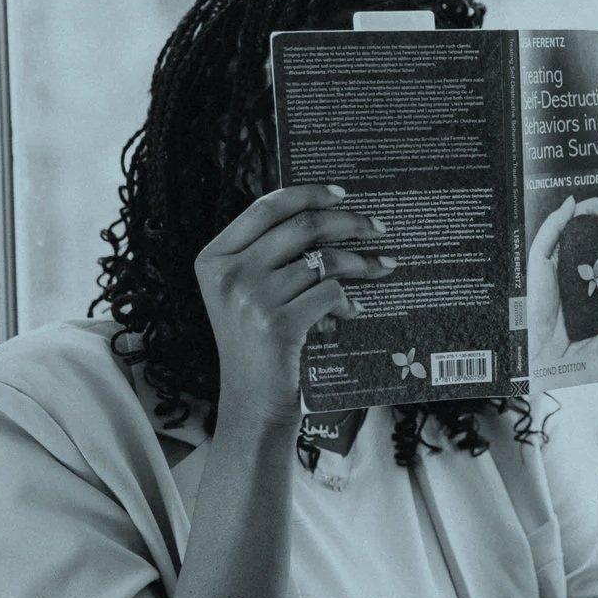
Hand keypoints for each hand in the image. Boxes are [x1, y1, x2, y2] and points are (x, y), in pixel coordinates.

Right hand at [195, 184, 394, 430]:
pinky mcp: (279, 325)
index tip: (341, 194)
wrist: (251, 404)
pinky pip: (331, 294)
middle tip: (377, 227)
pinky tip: (356, 309)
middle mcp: (228, 275)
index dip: (307, 194)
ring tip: (383, 266)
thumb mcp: (245, 294)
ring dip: (361, 262)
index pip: (265, 208)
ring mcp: (251, 299)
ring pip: (324, 260)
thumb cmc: (256, 344)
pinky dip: (350, 301)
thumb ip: (267, 255)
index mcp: (214, 258)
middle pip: (302, 227)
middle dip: (348, 222)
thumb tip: (324, 213)